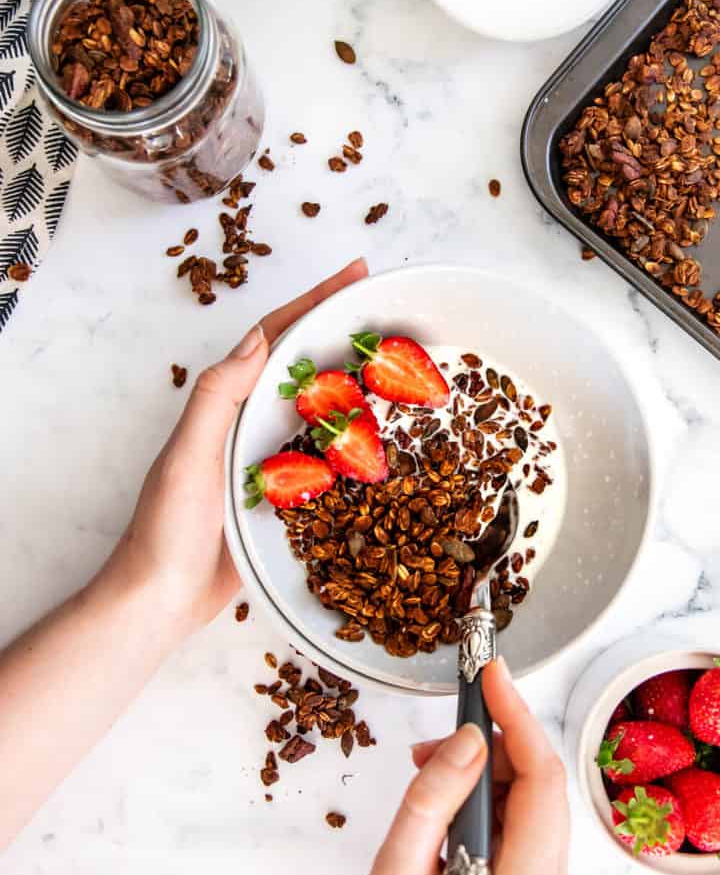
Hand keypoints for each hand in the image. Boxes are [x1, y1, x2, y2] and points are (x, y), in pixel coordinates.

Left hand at [95, 257, 367, 636]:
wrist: (160, 600)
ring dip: (360, 386)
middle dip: (345, 333)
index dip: (315, 302)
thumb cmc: (165, 530)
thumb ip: (217, 399)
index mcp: (227, 404)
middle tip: (394, 312)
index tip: (357, 274)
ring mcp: (268, 461)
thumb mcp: (187, 457)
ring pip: (322, 411)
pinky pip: (328, 461)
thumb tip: (258, 342)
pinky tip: (388, 444)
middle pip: (306, 365)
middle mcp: (248, 424)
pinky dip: (357, 445)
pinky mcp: (285, 500)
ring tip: (404, 365)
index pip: (276, 337)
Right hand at [333, 658, 570, 874]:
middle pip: (542, 790)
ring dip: (485, 776)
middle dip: (493, 746)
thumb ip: (431, 802)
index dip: (517, 718)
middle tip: (432, 738)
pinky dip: (486, 807)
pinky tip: (441, 807)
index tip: (490, 673)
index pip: (542, 782)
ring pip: (532, 808)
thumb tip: (466, 738)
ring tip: (424, 775)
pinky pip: (521, 834)